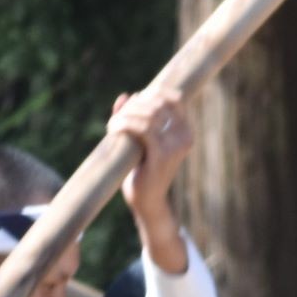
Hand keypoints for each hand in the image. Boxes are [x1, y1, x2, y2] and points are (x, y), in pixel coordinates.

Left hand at [110, 87, 193, 254]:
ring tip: (112, 124)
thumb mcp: (140, 141)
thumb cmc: (142, 171)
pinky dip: (125, 124)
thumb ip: (134, 117)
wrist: (147, 202)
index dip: (152, 93)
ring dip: (127, 115)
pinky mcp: (163, 154)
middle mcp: (185, 135)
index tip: (133, 102)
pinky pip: (143, 129)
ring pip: (150, 114)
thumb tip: (126, 95)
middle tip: (117, 117)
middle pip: (158, 104)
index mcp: (185, 130)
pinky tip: (112, 130)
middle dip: (134, 106)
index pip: (174, 98)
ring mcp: (176, 145)